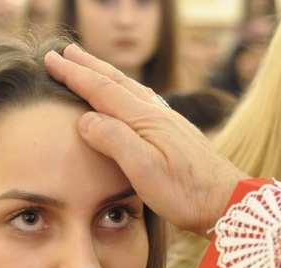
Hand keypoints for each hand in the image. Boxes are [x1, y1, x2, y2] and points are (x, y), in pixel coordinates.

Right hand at [45, 44, 249, 237]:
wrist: (228, 202)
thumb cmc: (187, 192)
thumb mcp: (145, 171)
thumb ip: (115, 141)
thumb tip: (86, 119)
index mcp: (146, 119)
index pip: (102, 90)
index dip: (75, 74)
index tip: (51, 59)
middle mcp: (158, 113)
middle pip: (117, 82)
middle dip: (88, 66)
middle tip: (65, 52)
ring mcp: (169, 122)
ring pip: (131, 89)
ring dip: (106, 75)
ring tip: (90, 66)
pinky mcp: (176, 133)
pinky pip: (142, 101)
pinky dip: (125, 91)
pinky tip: (128, 97)